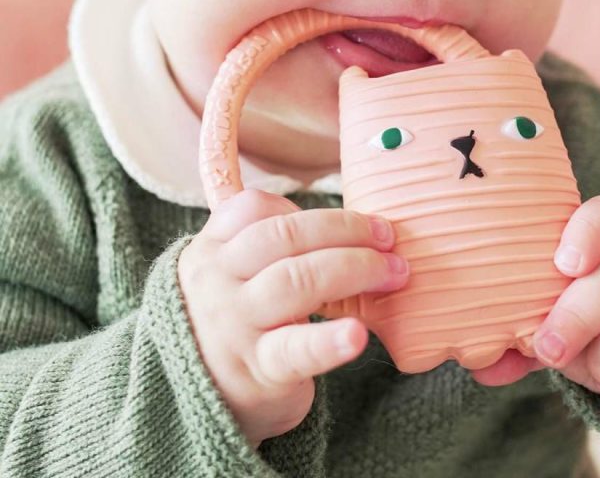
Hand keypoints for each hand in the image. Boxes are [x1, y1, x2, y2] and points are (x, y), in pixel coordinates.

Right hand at [177, 189, 409, 447]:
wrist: (196, 400)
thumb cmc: (235, 322)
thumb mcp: (230, 274)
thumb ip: (267, 240)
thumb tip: (346, 221)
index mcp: (212, 250)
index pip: (254, 209)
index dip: (310, 210)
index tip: (357, 221)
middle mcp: (217, 282)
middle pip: (284, 237)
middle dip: (345, 230)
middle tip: (388, 238)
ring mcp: (235, 326)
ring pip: (295, 281)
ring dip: (354, 269)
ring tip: (394, 274)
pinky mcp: (256, 371)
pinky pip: (294, 350)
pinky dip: (328, 341)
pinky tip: (357, 335)